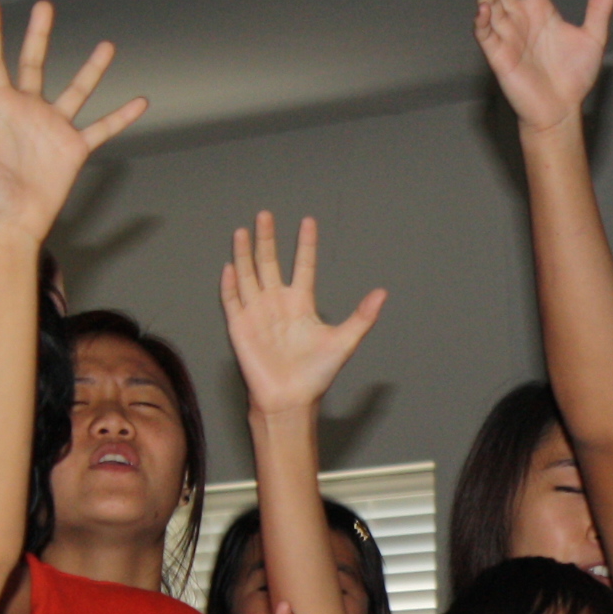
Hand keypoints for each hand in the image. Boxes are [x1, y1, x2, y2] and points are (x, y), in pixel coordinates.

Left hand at [0, 0, 146, 240]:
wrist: (10, 223)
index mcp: (1, 107)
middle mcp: (29, 111)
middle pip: (35, 64)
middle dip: (39, 35)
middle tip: (45, 7)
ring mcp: (54, 128)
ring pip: (77, 91)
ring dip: (91, 69)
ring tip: (106, 46)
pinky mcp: (74, 148)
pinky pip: (102, 128)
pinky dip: (121, 117)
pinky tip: (139, 102)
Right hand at [221, 212, 387, 417]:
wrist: (290, 399)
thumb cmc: (316, 374)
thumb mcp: (344, 341)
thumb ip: (362, 317)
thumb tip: (382, 293)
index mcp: (302, 303)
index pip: (304, 265)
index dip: (306, 244)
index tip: (308, 221)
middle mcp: (278, 303)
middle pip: (270, 262)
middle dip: (268, 238)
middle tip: (266, 214)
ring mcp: (257, 313)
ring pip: (249, 275)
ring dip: (246, 253)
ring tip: (244, 230)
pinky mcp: (240, 326)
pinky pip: (232, 300)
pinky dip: (230, 283)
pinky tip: (231, 265)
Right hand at [474, 0, 612, 134]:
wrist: (562, 110)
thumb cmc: (573, 77)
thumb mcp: (592, 38)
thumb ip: (598, 9)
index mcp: (538, 9)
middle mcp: (519, 18)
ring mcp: (507, 35)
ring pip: (490, 2)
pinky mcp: (498, 55)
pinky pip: (486, 33)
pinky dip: (483, 20)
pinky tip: (484, 6)